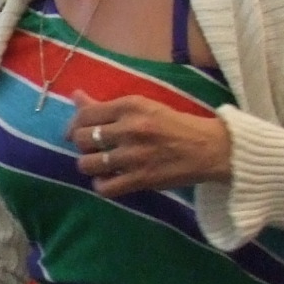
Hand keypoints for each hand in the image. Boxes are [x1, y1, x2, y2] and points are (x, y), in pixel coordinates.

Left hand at [66, 94, 232, 196]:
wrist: (209, 147)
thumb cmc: (175, 124)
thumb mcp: (143, 106)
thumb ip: (107, 105)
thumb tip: (75, 96)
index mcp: (130, 106)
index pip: (85, 114)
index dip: (74, 124)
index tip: (75, 131)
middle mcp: (129, 128)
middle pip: (82, 138)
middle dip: (82, 144)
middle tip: (93, 148)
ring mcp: (134, 155)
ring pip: (87, 164)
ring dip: (89, 165)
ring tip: (100, 165)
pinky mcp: (141, 179)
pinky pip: (104, 188)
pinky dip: (101, 185)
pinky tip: (108, 180)